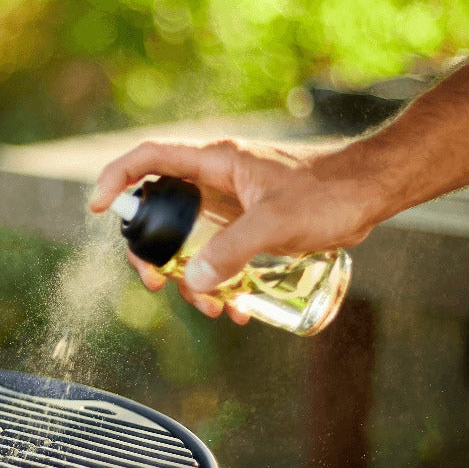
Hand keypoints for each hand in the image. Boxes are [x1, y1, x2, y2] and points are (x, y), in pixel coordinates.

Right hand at [90, 138, 385, 321]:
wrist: (370, 192)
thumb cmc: (328, 192)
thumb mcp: (275, 223)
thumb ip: (231, 250)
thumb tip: (191, 281)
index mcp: (214, 164)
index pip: (149, 159)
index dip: (116, 178)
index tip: (98, 208)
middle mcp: (216, 181)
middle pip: (161, 211)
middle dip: (153, 253)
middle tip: (154, 282)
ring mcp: (232, 204)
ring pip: (191, 241)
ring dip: (192, 278)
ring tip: (213, 309)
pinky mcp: (250, 224)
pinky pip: (220, 254)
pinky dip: (221, 281)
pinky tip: (239, 307)